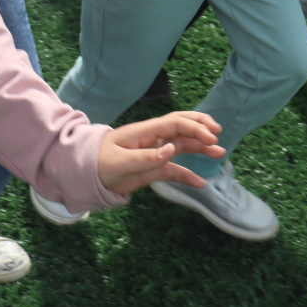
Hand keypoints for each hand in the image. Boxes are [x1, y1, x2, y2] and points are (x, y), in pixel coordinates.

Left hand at [96, 111, 225, 194]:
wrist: (86, 175)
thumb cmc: (99, 163)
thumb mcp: (120, 162)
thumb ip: (146, 157)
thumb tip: (171, 150)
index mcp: (145, 132)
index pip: (175, 123)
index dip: (195, 127)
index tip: (211, 137)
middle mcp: (153, 139)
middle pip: (182, 128)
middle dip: (201, 128)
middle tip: (218, 136)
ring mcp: (154, 153)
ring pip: (182, 146)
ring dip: (200, 148)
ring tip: (219, 153)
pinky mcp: (153, 168)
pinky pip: (174, 170)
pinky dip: (187, 175)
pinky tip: (200, 182)